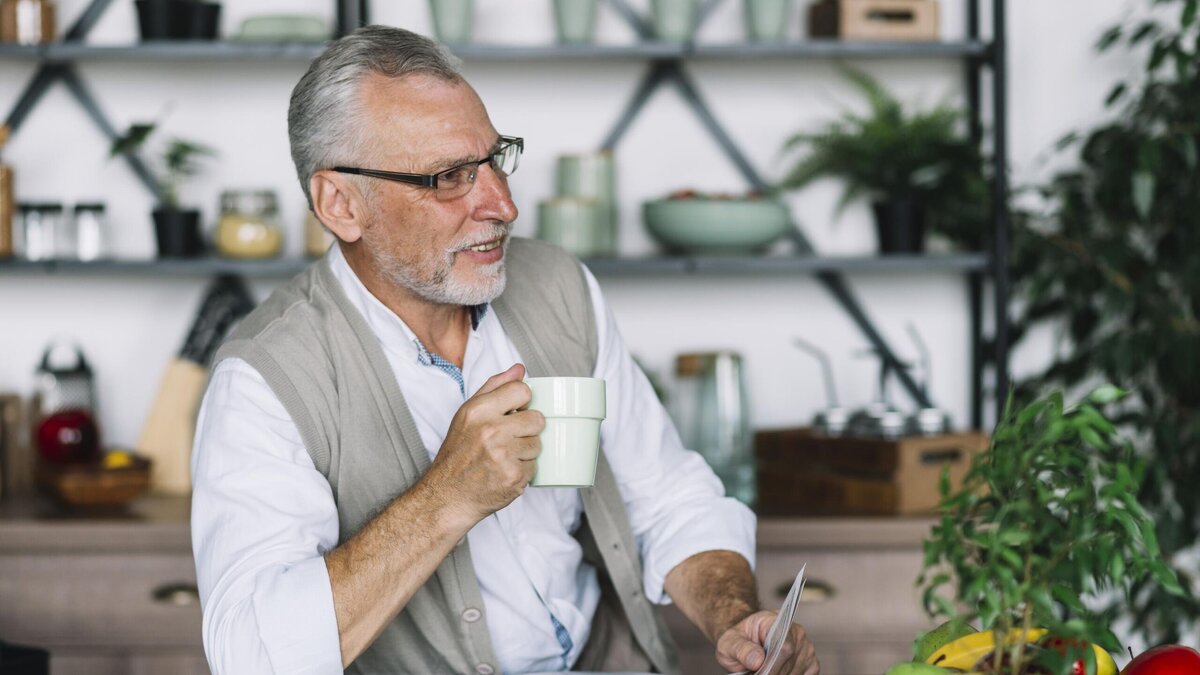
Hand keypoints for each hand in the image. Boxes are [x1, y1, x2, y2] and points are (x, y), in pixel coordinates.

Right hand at [423, 363, 544, 521]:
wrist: (447, 496)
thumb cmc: (457, 454)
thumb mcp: (467, 414)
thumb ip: (494, 387)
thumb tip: (520, 369)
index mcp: (479, 410)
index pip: (522, 390)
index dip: (522, 402)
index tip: (514, 412)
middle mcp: (491, 431)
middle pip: (537, 419)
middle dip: (527, 429)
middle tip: (509, 439)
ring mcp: (504, 456)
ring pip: (538, 444)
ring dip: (526, 452)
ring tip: (504, 457)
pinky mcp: (514, 478)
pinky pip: (535, 467)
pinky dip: (523, 471)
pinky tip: (504, 472)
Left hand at [716, 610, 818, 674]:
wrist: (746, 642)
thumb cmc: (738, 641)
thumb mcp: (729, 643)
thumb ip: (741, 649)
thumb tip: (757, 660)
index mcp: (775, 621)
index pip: (783, 646)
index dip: (772, 665)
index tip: (759, 673)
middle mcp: (796, 632)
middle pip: (789, 663)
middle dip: (771, 674)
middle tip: (755, 673)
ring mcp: (806, 648)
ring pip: (795, 673)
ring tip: (761, 670)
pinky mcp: (811, 663)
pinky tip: (776, 672)